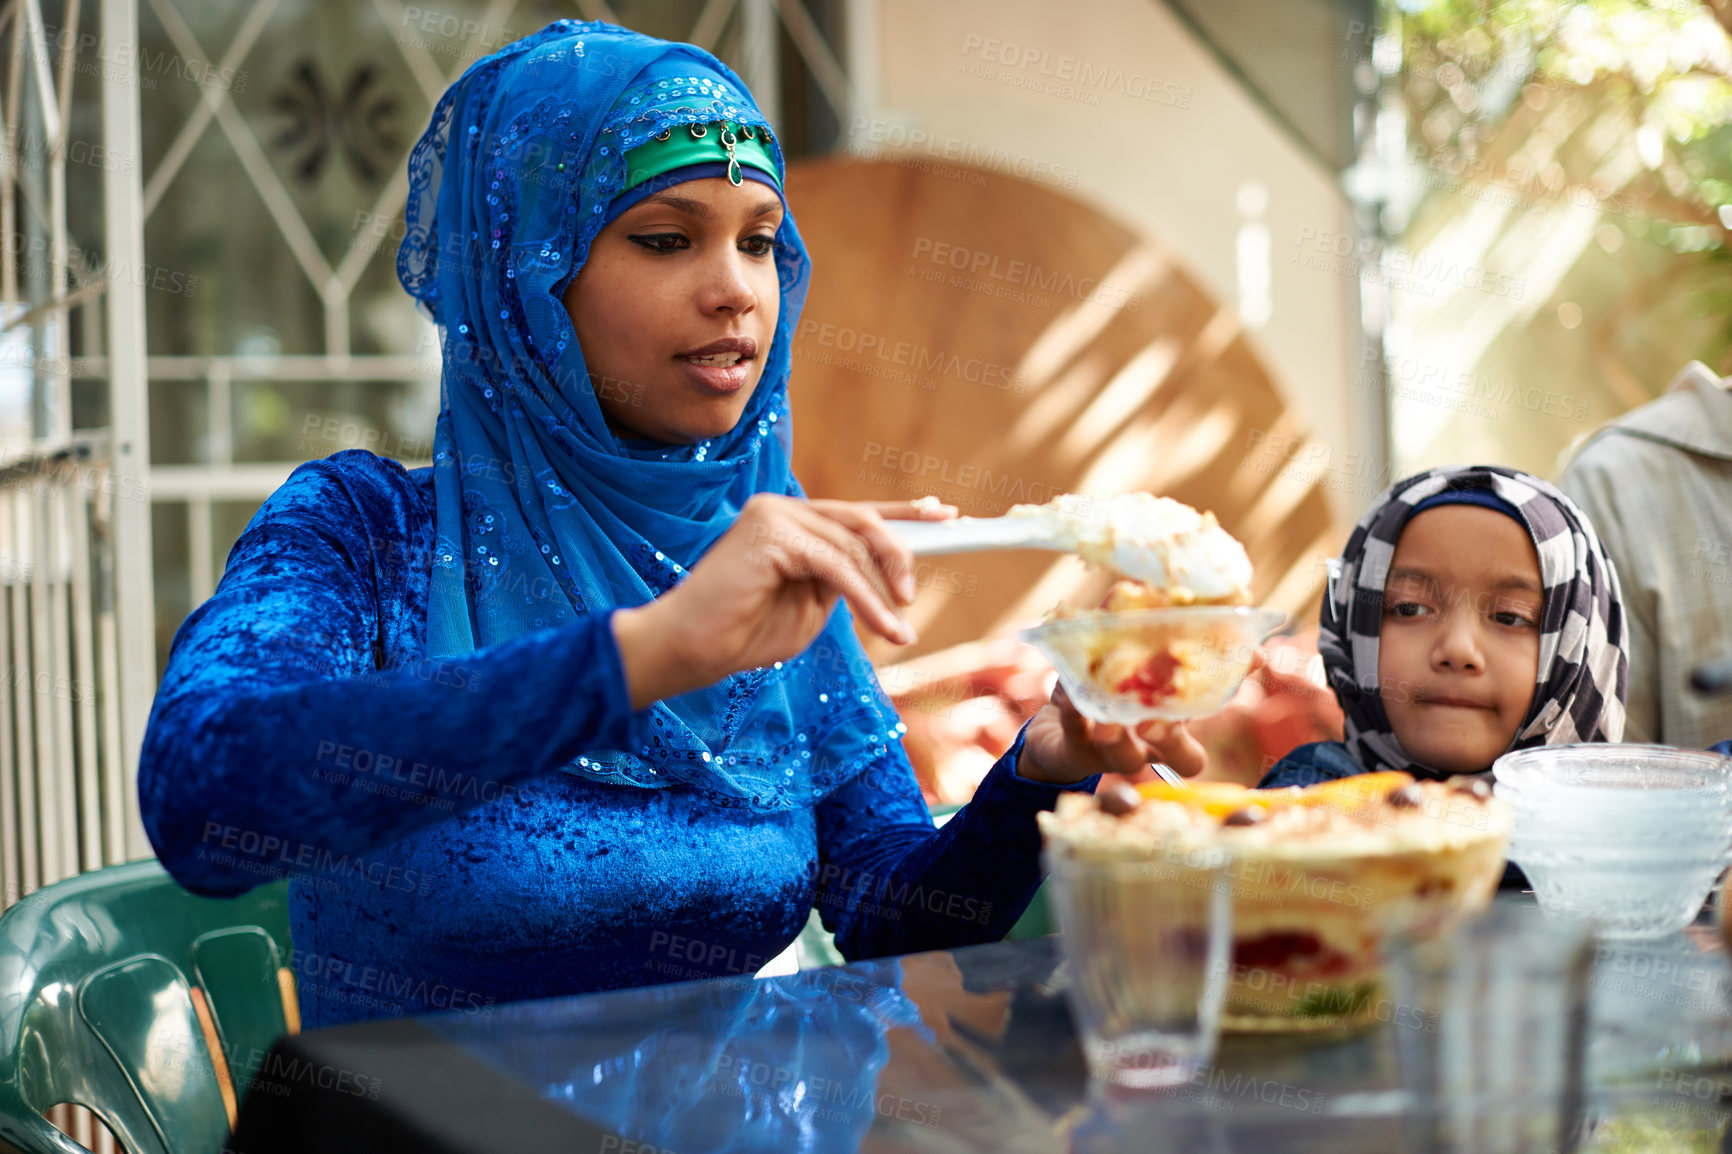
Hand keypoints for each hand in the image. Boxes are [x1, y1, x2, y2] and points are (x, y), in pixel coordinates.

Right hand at [612, 495, 956, 707]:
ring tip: (900, 629)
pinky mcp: (771, 534)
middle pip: (861, 521)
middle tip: (912, 598)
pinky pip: (836, 565)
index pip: (855, 511)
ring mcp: (775, 515)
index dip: (902, 511)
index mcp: (791, 521)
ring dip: (882, 593)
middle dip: (899, 554)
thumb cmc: (742, 634)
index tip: (944, 514)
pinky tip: (884, 626)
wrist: (688, 650)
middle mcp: (783, 508)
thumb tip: (882, 572)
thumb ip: (841, 581)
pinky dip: (866, 598)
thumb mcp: (810, 606)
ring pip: (852, 545)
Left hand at [1014, 647, 1272, 785]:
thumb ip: (1138, 623)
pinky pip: (1077, 737)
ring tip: (1108, 724)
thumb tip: (1153, 585)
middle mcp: (1150, 741)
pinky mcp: (1075, 751)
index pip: (1213, 704)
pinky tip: (1071, 700)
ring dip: (1120, 740)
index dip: (1234, 684)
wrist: (1056, 733)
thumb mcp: (1119, 653)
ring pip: (1127, 759)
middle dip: (1174, 739)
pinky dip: (1075, 717)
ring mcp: (1114, 751)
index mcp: (1172, 715)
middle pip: (1184, 758)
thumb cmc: (1099, 688)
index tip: (1252, 655)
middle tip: (1157, 720)